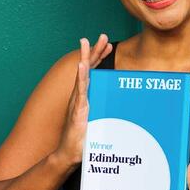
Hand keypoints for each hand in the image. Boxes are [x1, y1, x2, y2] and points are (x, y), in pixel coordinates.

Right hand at [54, 34, 111, 165]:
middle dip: (95, 51)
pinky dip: (81, 77)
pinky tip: (82, 65)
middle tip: (102, 35)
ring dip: (85, 58)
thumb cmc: (83, 140)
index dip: (99, 58)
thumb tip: (120, 111)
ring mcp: (77, 102)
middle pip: (88, 69)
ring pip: (82, 76)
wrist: (69, 155)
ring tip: (86, 42)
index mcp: (85, 97)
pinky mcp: (77, 110)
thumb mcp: (98, 123)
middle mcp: (79, 96)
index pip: (93, 73)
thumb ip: (105, 114)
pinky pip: (79, 91)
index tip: (107, 45)